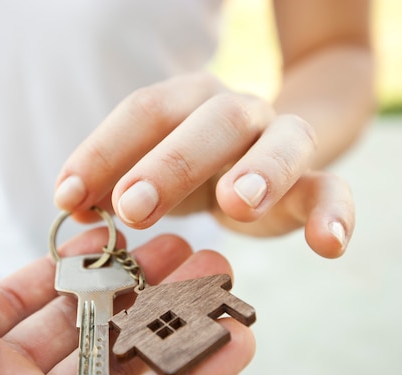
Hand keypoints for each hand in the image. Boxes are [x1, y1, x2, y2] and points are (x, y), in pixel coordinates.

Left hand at [54, 72, 353, 257]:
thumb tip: (71, 203)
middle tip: (132, 207)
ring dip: (260, 171)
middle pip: (209, 122)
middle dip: (169, 164)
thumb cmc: (189, 167)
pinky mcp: (313, 181)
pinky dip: (335, 214)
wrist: (257, 156)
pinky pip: (333, 189)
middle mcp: (234, 112)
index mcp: (187, 102)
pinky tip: (326, 245)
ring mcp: (279, 141)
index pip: (144, 112)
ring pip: (281, 143)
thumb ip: (111, 181)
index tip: (66, 196)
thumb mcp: (147, 169)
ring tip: (238, 205)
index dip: (103, 151)